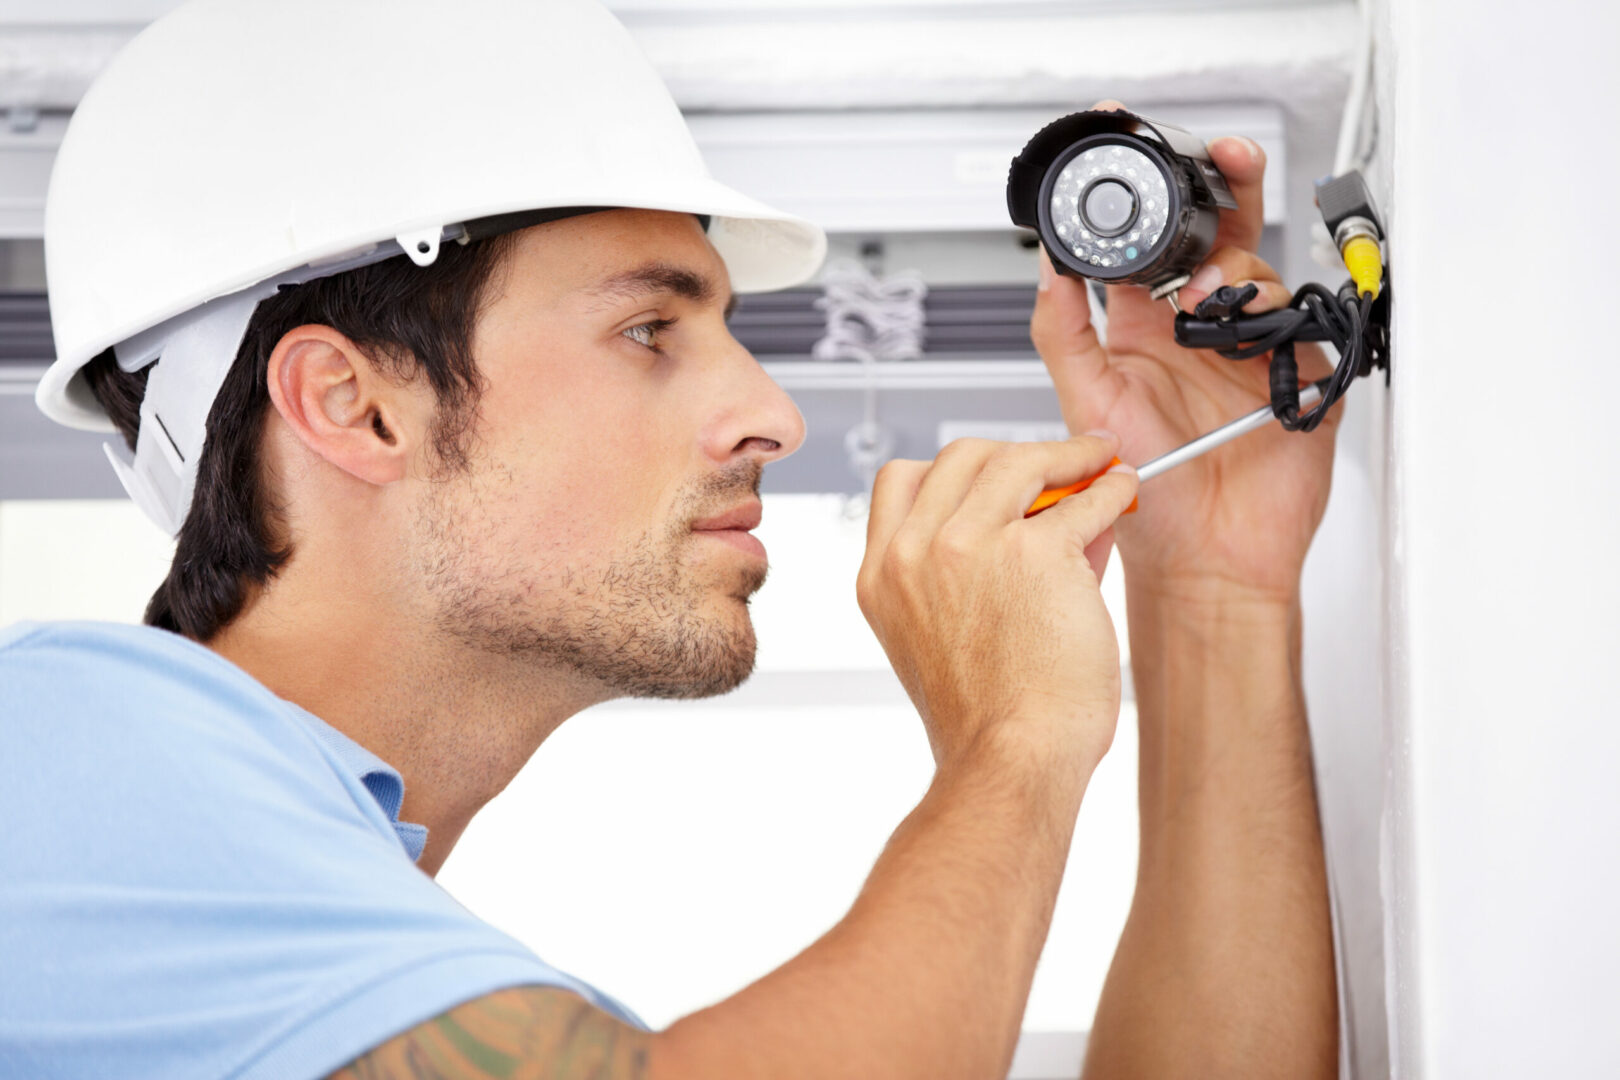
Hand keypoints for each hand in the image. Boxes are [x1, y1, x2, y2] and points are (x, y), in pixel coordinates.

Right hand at [857, 433, 1137, 772]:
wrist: (1012, 760)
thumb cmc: (988, 719)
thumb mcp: (946, 634)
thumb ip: (979, 568)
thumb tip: (1052, 510)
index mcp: (882, 576)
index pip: (902, 481)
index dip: (953, 469)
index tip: (992, 473)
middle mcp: (915, 553)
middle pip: (961, 456)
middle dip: (1013, 451)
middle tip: (1056, 458)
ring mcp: (968, 546)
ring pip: (1018, 460)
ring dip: (1068, 452)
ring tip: (1099, 458)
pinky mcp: (1033, 551)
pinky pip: (1082, 499)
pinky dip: (1109, 488)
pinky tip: (1122, 492)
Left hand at [1031, 100, 1339, 603]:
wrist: (1208, 558)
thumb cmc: (1146, 497)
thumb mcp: (1087, 405)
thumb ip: (1061, 333)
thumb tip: (1045, 267)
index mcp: (1141, 331)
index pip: (1150, 246)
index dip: (1153, 200)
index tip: (1145, 153)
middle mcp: (1196, 332)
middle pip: (1219, 236)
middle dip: (1226, 188)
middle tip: (1227, 157)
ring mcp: (1248, 349)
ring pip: (1257, 272)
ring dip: (1236, 267)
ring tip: (1204, 300)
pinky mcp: (1294, 372)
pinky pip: (1298, 321)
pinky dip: (1275, 311)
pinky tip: (1247, 328)